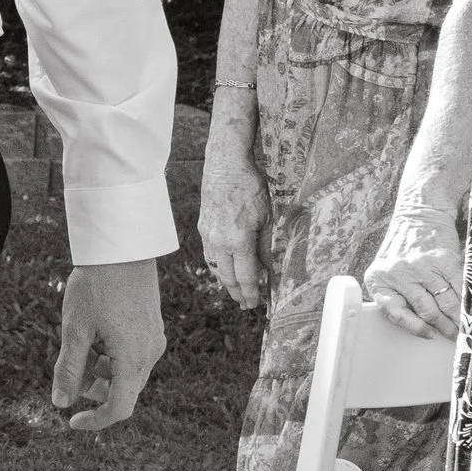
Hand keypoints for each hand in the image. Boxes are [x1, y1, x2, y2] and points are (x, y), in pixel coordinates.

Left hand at [50, 258, 166, 430]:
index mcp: (133, 359)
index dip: (96, 421)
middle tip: (69, 375)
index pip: (120, 408)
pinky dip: (112, 357)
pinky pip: (133, 355)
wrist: (122, 248)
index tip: (72, 421)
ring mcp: (155, 340)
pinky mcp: (152, 327)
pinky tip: (94, 336)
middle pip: (123, 391)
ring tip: (80, 348)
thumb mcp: (75, 329)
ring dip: (102, 373)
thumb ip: (69, 369)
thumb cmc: (96, 286)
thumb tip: (60, 403)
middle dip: (95, 392)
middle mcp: (151, 353)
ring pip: (127, 373)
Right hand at [197, 131, 269, 309]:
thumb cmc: (250, 188)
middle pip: (228, 277)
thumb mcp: (266, 217)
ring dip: (226, 282)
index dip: (252, 293)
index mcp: (238, 240)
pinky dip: (218, 267)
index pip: (246, 276)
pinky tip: (224, 269)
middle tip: (246, 304)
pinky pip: (209, 254)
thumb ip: (265, 246)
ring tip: (235, 292)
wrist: (225, 165)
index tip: (256, 304)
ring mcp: (208, 235)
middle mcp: (219, 241)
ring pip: (216, 268)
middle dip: (238, 293)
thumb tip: (268, 268)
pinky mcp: (203, 227)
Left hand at [363, 201, 463, 337]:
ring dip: (458, 319)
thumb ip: (398, 293)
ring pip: (445, 303)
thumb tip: (424, 325)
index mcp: (379, 278)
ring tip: (465, 328)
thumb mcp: (388, 268)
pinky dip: (467, 302)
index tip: (429, 335)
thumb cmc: (404, 245)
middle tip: (454, 337)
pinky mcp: (444, 259)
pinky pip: (458, 288)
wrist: (420, 212)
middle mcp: (398, 273)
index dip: (415, 327)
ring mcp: (422, 266)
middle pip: (426, 311)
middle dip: (443, 327)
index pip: (395, 312)